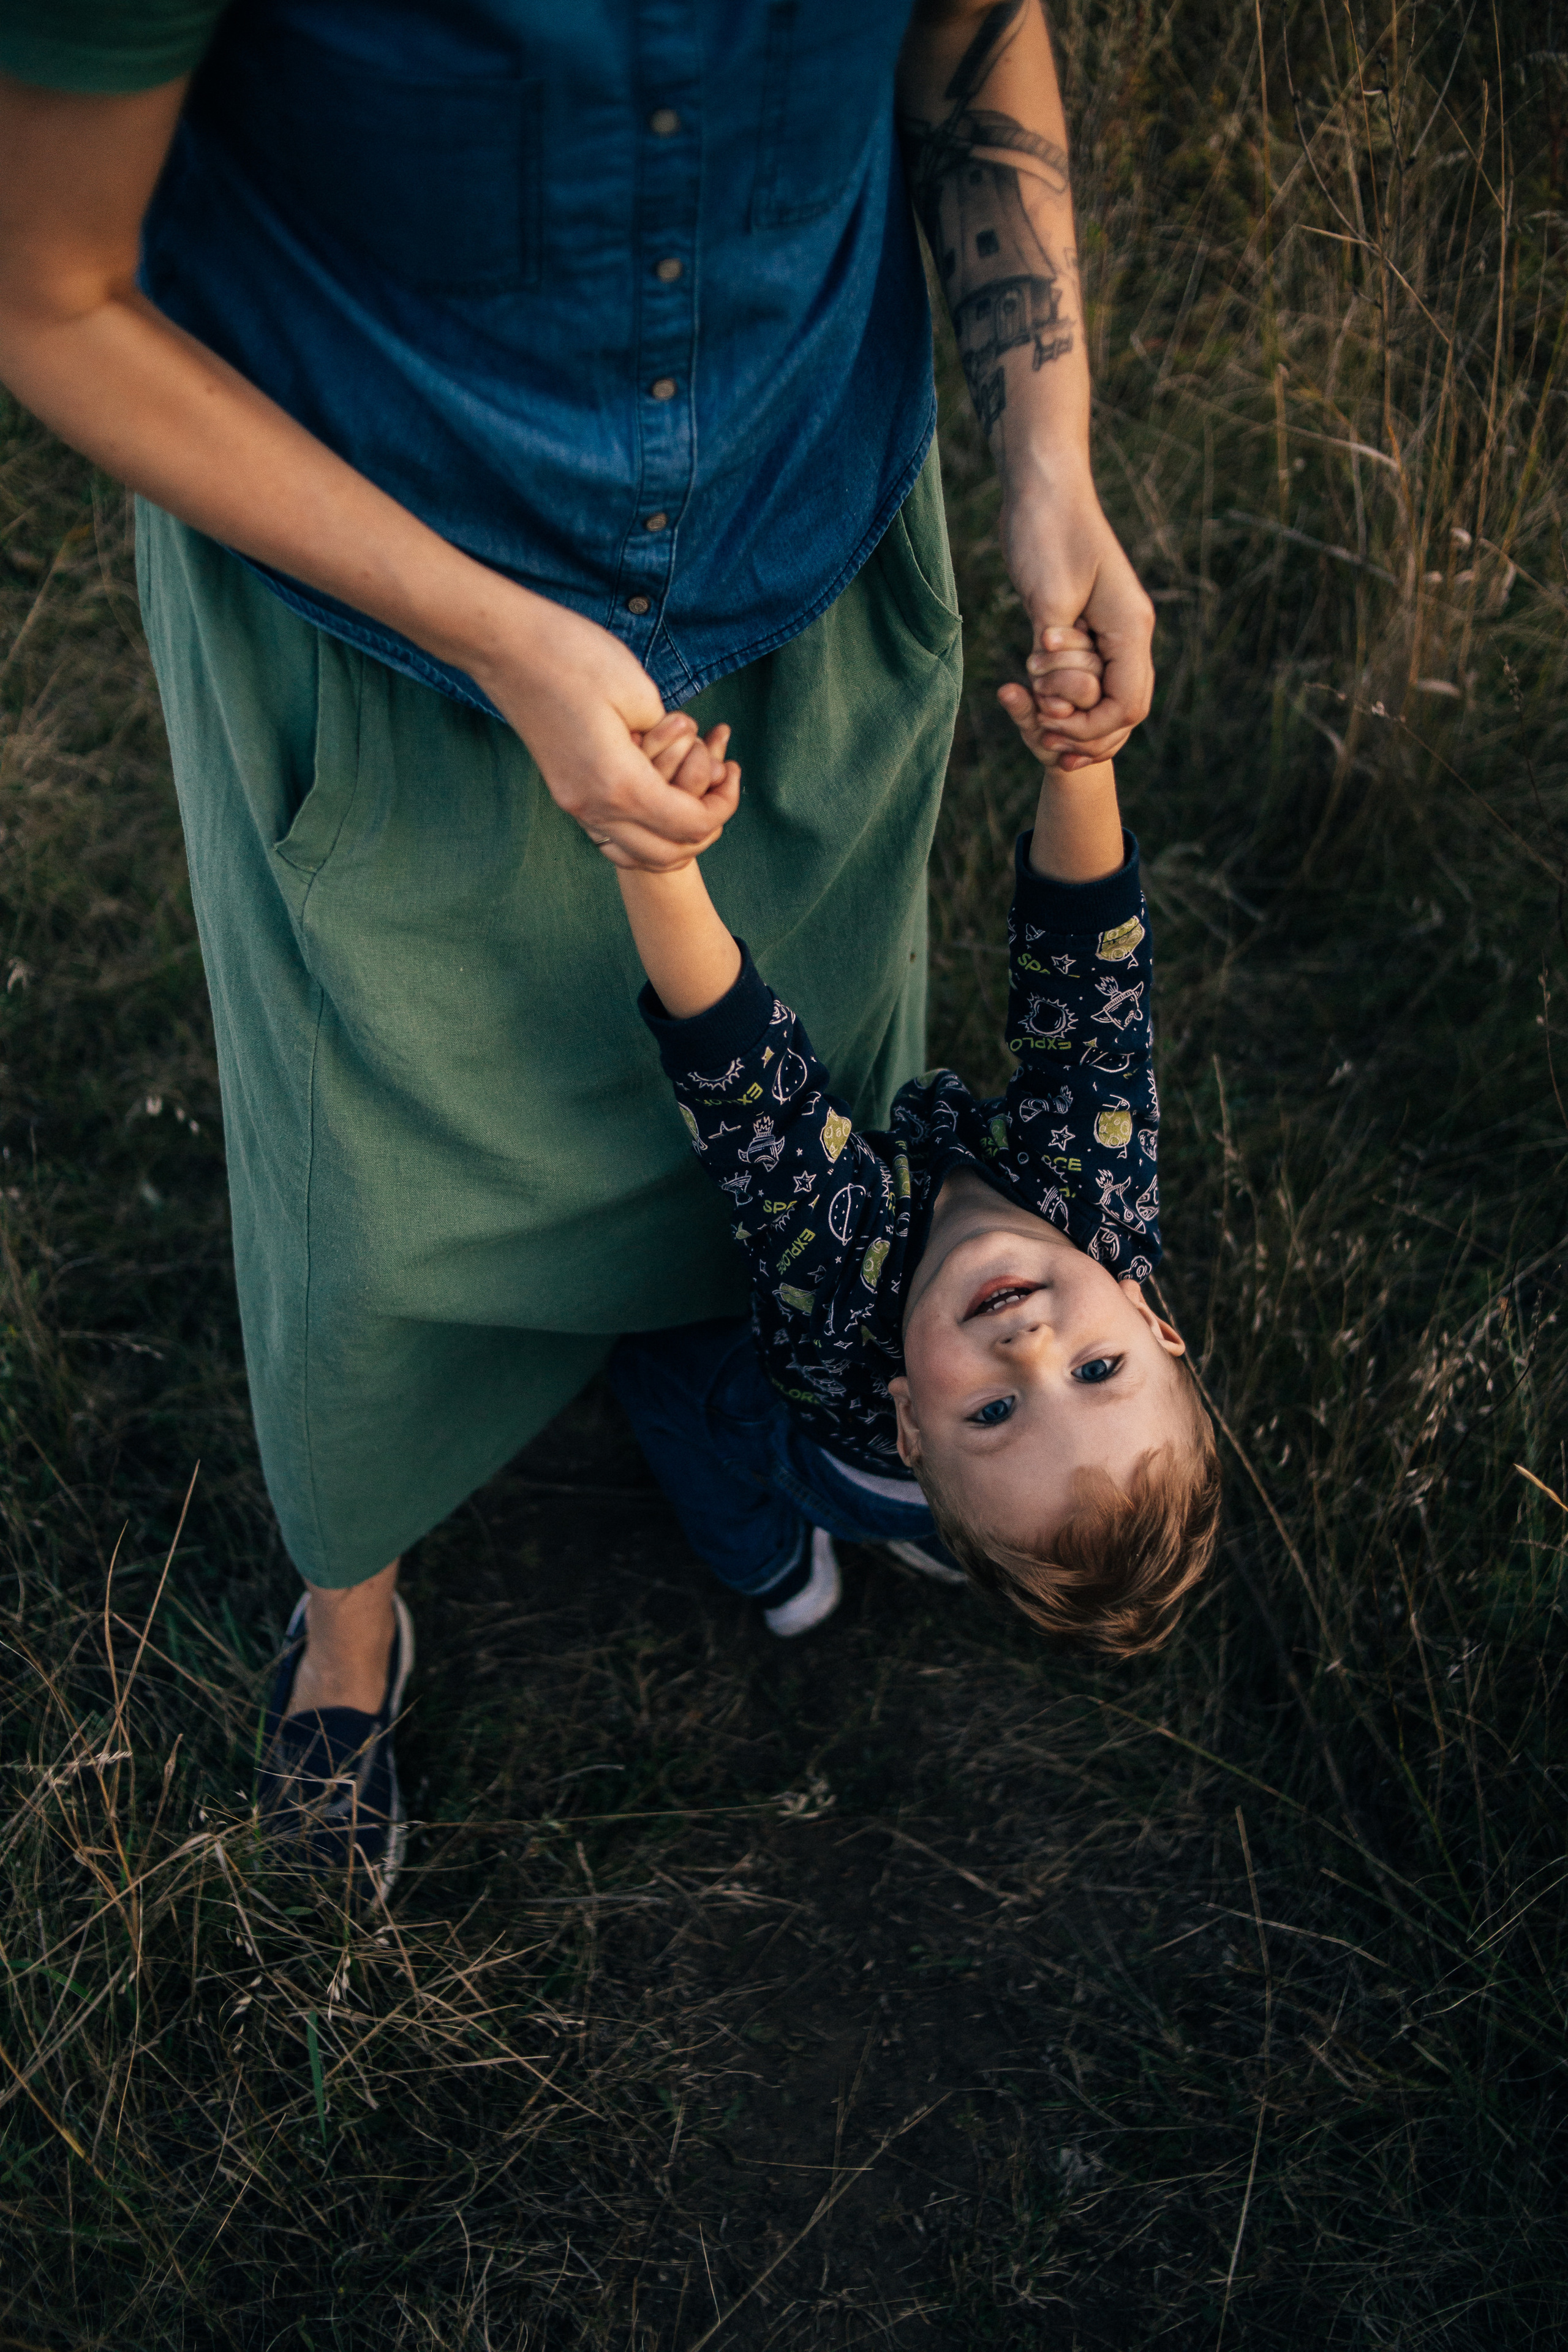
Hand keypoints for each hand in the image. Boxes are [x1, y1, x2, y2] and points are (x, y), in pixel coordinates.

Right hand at [468, 592, 736, 870]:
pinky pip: (612, 835)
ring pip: (635, 853)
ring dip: (671, 837)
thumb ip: (669, 735)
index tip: (732, 772)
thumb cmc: (571, 656)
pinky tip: (657, 797)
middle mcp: (594, 807)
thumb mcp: (638, 689)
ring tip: (692, 797)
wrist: (504, 648)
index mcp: (619, 784)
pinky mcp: (565, 793)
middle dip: (703, 829)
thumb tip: (679, 751)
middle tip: (719, 789)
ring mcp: (575, 804)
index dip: (722, 806)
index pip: (688, 824)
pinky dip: (642, 831)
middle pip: (665, 854)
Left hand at [999, 486, 1154, 770]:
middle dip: (1079, 724)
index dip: (1090, 729)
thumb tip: (1058, 693)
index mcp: (1130, 628)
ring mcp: (1108, 630)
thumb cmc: (1046, 531)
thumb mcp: (1049, 594)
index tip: (1049, 724)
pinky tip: (1029, 682)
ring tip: (1029, 686)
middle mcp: (1127, 633)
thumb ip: (1058, 648)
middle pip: (1121, 710)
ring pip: (1100, 695)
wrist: (1041, 488)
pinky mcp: (1084, 625)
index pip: (1127, 706)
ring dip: (1064, 702)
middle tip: (1037, 720)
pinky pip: (1082, 676)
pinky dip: (1056, 687)